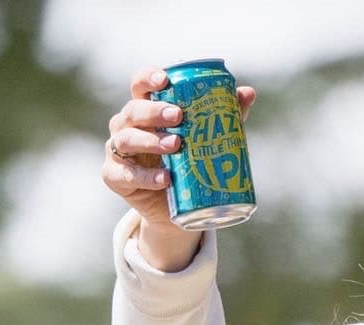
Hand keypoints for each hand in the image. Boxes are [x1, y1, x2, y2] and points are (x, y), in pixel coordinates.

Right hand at [103, 66, 255, 270]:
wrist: (180, 206)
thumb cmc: (189, 161)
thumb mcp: (207, 138)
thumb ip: (224, 115)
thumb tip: (248, 93)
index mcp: (145, 108)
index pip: (140, 85)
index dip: (148, 78)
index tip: (165, 80)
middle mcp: (126, 126)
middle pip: (133, 111)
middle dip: (154, 111)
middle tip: (178, 116)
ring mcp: (117, 151)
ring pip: (126, 140)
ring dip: (150, 141)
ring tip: (176, 146)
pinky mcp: (115, 178)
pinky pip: (126, 175)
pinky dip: (145, 176)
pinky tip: (165, 179)